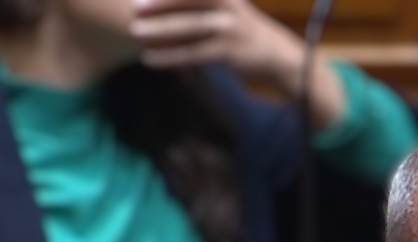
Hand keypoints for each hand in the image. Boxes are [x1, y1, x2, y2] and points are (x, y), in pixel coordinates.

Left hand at [132, 0, 348, 124]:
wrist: (282, 57)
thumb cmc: (248, 33)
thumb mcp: (230, 9)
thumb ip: (207, 3)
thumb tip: (172, 6)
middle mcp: (229, 6)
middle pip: (188, 0)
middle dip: (160, 3)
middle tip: (134, 6)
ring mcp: (230, 29)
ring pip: (188, 28)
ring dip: (160, 30)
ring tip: (135, 32)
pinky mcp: (229, 52)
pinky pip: (193, 54)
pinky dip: (170, 56)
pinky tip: (150, 59)